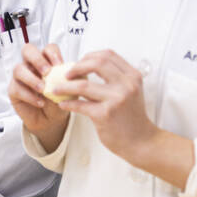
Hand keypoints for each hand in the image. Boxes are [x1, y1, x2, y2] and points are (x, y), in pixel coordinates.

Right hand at [9, 43, 72, 152]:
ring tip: (43, 89)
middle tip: (47, 72)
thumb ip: (74, 77)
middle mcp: (31, 66)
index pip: (48, 48)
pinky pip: (16, 89)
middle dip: (37, 59)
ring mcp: (20, 77)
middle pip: (27, 50)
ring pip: (18, 69)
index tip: (60, 65)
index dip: (53, 54)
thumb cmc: (59, 100)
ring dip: (31, 78)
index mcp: (47, 61)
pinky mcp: (13, 90)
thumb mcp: (71, 88)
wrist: (51, 119)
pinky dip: (29, 96)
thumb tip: (78, 69)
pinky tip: (40, 103)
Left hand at [51, 49, 157, 163]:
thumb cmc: (131, 117)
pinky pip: (80, 105)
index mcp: (132, 76)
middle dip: (77, 67)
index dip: (89, 56)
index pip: (108, 55)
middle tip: (65, 74)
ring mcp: (116, 99)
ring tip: (55, 89)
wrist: (140, 140)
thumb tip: (86, 70)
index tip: (78, 64)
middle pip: (97, 64)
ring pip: (83, 85)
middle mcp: (126, 84)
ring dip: (65, 86)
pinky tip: (62, 104)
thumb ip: (114, 79)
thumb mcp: (130, 92)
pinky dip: (68, 104)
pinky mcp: (104, 115)